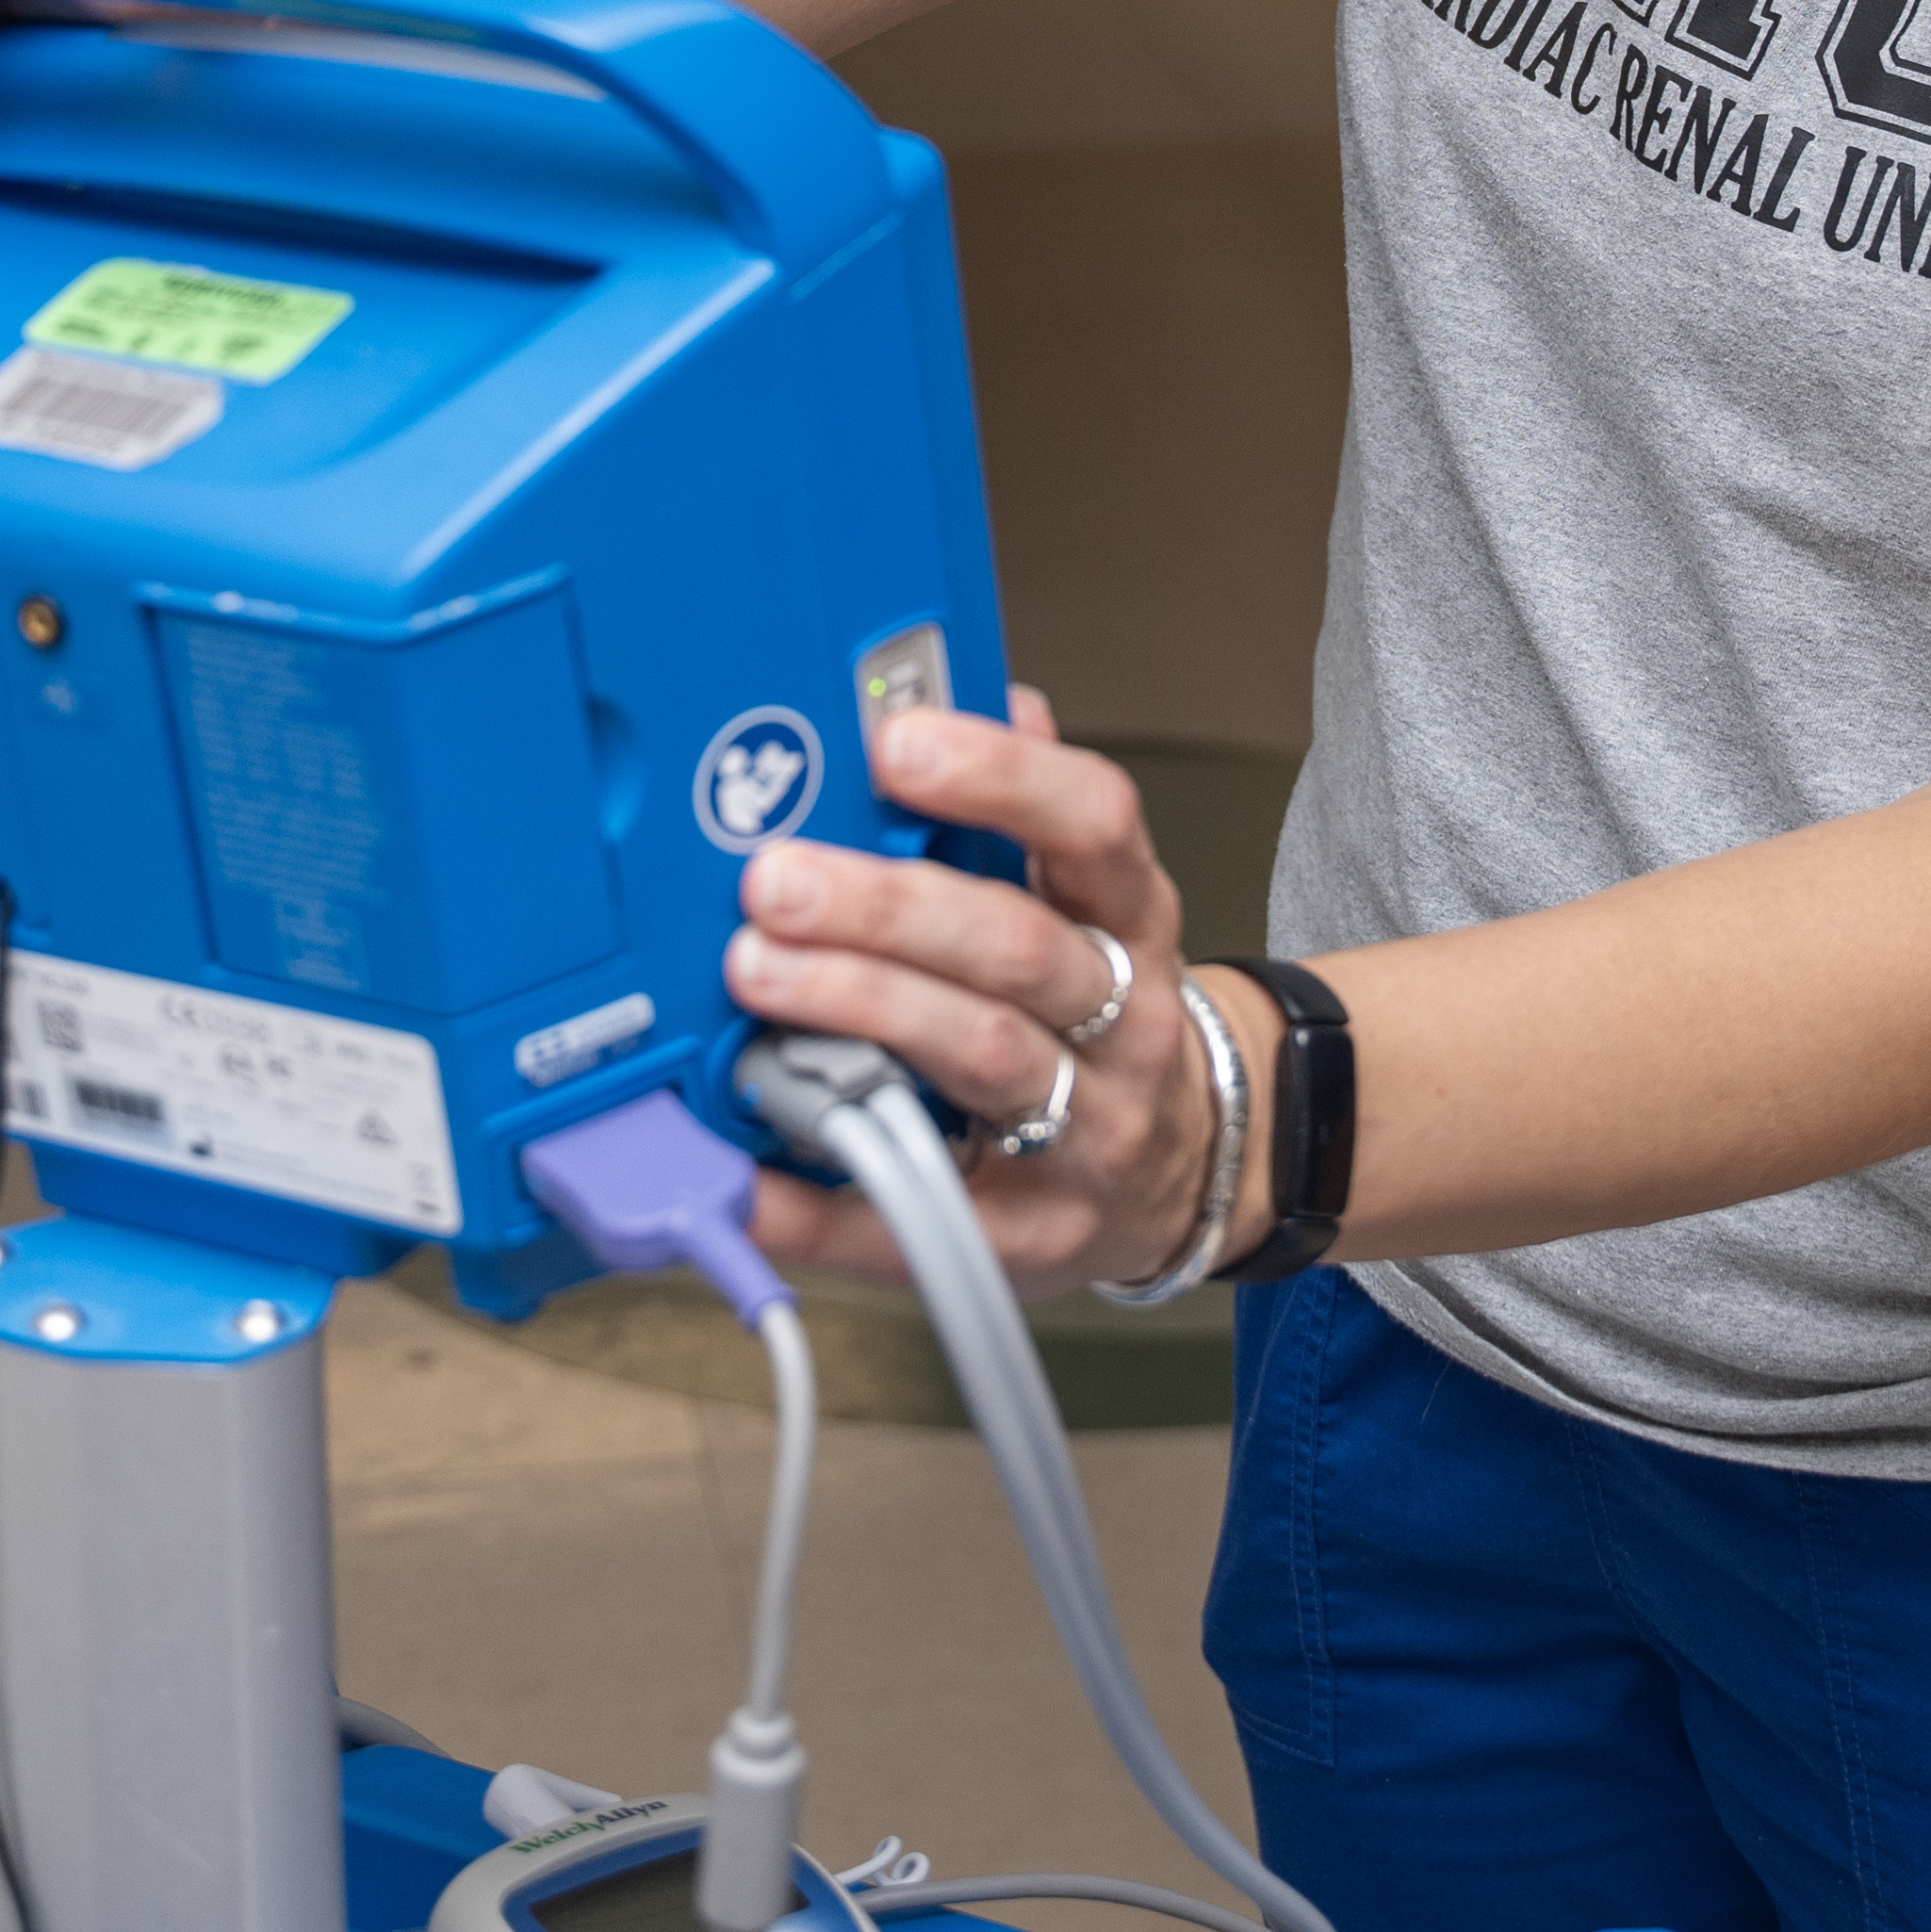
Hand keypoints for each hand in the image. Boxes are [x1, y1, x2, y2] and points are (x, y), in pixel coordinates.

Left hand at [722, 692, 1235, 1299]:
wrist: (1186, 1168)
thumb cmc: (1103, 1014)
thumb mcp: (1091, 903)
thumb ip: (1027, 809)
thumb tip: (991, 694)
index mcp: (1130, 918)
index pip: (1092, 827)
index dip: (1004, 778)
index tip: (898, 743)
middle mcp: (1125, 1023)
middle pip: (1014, 951)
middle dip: (887, 908)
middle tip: (775, 880)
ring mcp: (1086, 1134)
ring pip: (978, 1058)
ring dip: (860, 1011)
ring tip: (756, 976)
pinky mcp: (1032, 1237)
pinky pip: (917, 1218)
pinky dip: (822, 1199)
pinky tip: (744, 1171)